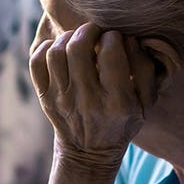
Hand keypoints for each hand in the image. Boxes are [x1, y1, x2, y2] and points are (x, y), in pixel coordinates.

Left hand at [29, 23, 158, 175]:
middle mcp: (86, 100)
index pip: (110, 54)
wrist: (89, 153)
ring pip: (56, 52)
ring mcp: (61, 99)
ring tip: (79, 39)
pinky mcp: (45, 97)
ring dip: (68, 37)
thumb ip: (145, 69)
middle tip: (95, 31)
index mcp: (116, 102)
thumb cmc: (122, 122)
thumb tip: (130, 39)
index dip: (114, 37)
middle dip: (89, 30)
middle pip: (78, 48)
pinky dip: (46, 48)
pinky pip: (37, 62)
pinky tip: (61, 50)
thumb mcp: (146, 103)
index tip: (115, 39)